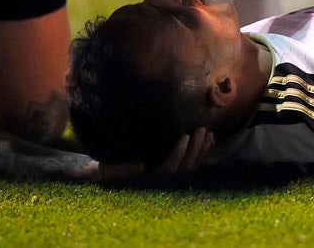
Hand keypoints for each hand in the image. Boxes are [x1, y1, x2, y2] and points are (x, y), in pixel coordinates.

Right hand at [95, 127, 214, 185]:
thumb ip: (119, 171)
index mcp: (146, 182)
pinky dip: (203, 153)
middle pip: (184, 168)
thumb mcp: (104, 170)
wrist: (105, 174)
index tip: (184, 136)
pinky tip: (210, 139)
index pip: (168, 170)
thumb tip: (141, 166)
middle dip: (195, 149)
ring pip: (191, 167)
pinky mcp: (173, 172)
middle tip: (201, 129)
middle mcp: (160, 183)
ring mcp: (168, 179)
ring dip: (202, 150)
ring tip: (208, 132)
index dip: (179, 154)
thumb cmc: (103, 169)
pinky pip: (193, 165)